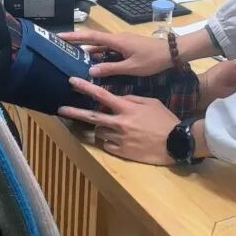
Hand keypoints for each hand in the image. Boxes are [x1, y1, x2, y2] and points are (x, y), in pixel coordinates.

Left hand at [58, 78, 178, 164]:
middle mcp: (119, 123)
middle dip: (74, 112)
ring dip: (101, 128)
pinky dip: (109, 141)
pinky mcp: (121, 152)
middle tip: (60, 109)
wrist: (175, 142)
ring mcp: (119, 138)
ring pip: (99, 132)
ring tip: (111, 127)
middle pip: (91, 116)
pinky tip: (119, 140)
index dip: (85, 88)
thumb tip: (118, 98)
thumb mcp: (151, 102)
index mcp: (126, 108)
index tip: (72, 82)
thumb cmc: (164, 119)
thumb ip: (132, 99)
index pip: (101, 95)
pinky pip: (107, 145)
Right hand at [59, 31, 171, 77]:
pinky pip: (108, 48)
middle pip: (93, 39)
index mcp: (116, 41)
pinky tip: (93, 61)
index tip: (60, 36)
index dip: (75, 36)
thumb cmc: (152, 59)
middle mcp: (117, 38)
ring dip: (88, 49)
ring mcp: (122, 41)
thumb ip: (111, 68)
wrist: (170, 52)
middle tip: (61, 44)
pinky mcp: (126, 46)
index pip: (91, 37)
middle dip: (77, 41)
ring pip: (101, 44)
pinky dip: (99, 53)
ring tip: (73, 55)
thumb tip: (90, 70)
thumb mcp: (131, 67)